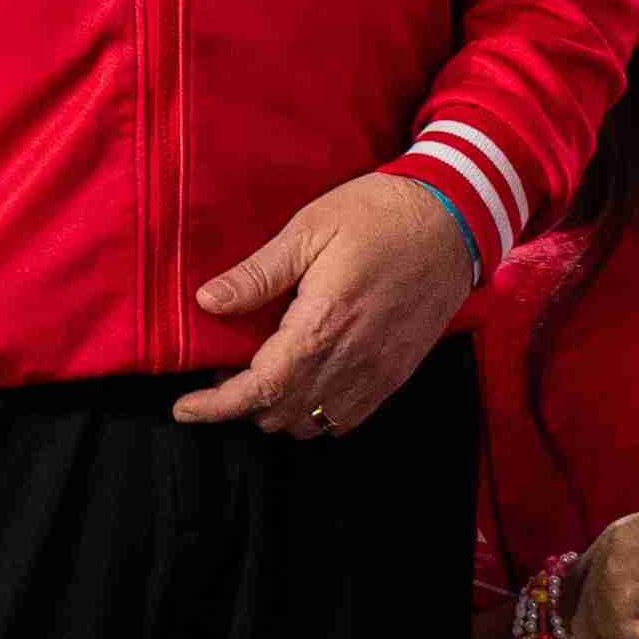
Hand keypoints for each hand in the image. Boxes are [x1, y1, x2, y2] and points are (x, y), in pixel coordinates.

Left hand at [177, 170, 471, 433]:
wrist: (453, 221)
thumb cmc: (380, 215)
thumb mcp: (310, 229)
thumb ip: (259, 274)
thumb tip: (208, 301)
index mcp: (323, 324)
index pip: (261, 389)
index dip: (217, 407)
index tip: (185, 408)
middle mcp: (351, 360)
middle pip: (280, 414)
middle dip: (240, 406)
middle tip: (217, 376)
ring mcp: (378, 373)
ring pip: (311, 423)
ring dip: (276, 412)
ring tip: (256, 379)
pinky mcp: (396, 374)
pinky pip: (346, 419)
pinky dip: (313, 414)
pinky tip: (301, 384)